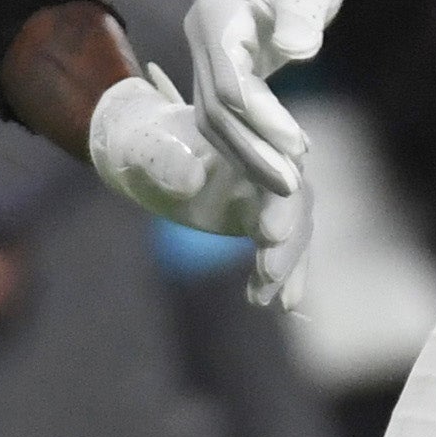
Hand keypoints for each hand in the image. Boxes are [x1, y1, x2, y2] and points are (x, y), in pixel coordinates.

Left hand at [89, 70, 310, 306]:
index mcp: (244, 131)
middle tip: (269, 271)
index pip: (274, 156)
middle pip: (293, 194)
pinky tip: (282, 304)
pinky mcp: (261, 214)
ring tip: (261, 296)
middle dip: (287, 234)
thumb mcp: (143, 150)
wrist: (143, 156)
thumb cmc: (141, 144)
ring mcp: (267, 187)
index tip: (274, 223)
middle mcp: (266, 156)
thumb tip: (193, 181)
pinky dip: (286, 274)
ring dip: (286, 262)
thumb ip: (164, 160)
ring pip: (294, 224)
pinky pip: (283, 244)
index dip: (279, 190)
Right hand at [181, 0, 361, 198]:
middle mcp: (203, 38)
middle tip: (290, 185)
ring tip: (288, 184)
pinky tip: (281, 161)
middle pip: (215, 110)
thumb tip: (300, 50)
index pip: (229, 84)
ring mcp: (210, 53)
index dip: (262, 119)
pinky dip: (251, 140)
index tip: (299, 146)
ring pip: (215, 118)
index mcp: (216, 16)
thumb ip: (302, 15)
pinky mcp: (226, 65)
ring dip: (249, 154)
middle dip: (252, 151)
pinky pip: (228, 112)